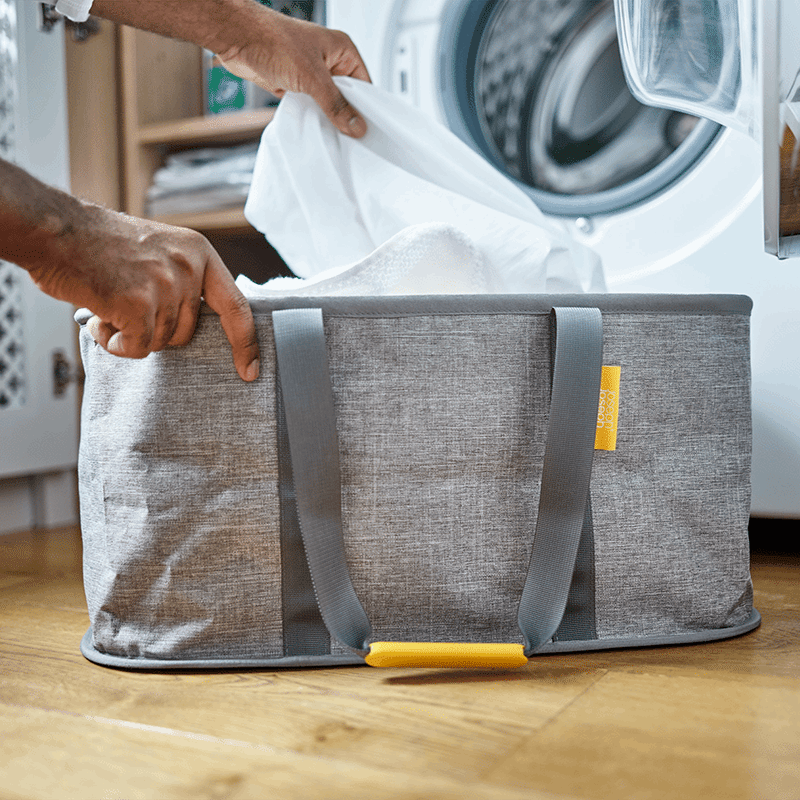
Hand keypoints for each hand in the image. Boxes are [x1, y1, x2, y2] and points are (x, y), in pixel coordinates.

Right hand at [30, 205, 259, 380]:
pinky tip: (98, 316)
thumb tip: (194, 321)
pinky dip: (113, 342)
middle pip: (185, 333)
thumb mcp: (159, 250)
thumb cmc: (100, 245)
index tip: (251, 370)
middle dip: (155, 330)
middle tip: (125, 304)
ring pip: (158, 342)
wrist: (56, 230)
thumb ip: (184, 280)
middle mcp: (189, 269)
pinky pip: (135, 347)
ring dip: (129, 334)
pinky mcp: (140, 305)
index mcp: (199, 253)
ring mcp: (166, 287)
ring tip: (108, 303)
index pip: (236, 307)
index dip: (246, 343)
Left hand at [213, 6, 371, 136]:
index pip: (364, 86)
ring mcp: (312, 74)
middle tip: (349, 138)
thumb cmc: (272, 39)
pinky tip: (313, 129)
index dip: (366, 109)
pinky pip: (311, 107)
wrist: (237, 38)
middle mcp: (329, 62)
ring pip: (327, 104)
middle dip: (345, 116)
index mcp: (342, 50)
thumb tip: (356, 125)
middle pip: (347, 98)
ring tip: (331, 134)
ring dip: (326, 118)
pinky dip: (311, 118)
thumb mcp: (311, 76)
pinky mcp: (296, 86)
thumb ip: (335, 104)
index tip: (366, 131)